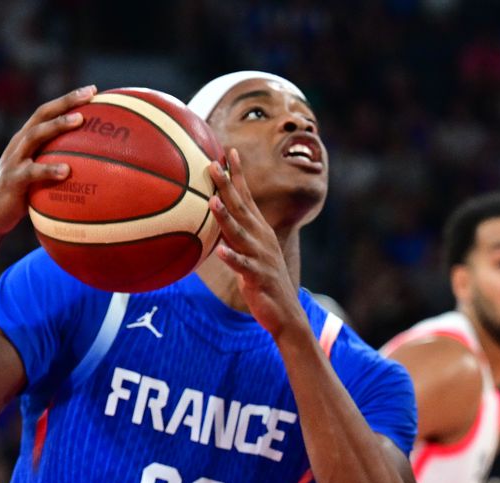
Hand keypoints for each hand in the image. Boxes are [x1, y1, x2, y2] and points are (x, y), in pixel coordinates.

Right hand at [0, 85, 95, 236]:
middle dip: (66, 101)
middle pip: (43, 114)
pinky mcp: (13, 180)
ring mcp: (15, 159)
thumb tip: (98, 169)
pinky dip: (49, 170)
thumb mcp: (41, 176)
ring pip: (36, 135)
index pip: (48, 112)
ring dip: (58, 125)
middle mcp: (20, 143)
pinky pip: (32, 173)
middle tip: (90, 94)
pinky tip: (67, 171)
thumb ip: (60, 165)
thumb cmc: (23, 196)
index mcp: (27, 139)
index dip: (68, 99)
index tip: (93, 90)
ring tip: (80, 120)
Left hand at [207, 150, 307, 337]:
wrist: (286, 314)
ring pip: (241, 234)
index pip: (247, 197)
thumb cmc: (264, 283)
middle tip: (212, 164)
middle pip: (242, 208)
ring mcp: (261, 257)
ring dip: (226, 217)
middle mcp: (261, 239)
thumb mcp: (250, 254)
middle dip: (228, 186)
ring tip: (213, 201)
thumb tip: (215, 223)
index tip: (228, 151)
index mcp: (259, 232)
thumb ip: (234, 237)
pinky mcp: (259, 277)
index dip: (238, 174)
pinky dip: (232, 259)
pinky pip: (243, 267)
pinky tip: (221, 252)